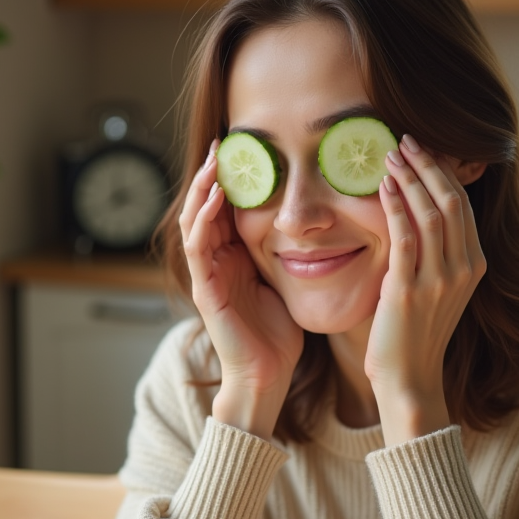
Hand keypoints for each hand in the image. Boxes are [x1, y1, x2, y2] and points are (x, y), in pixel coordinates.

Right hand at [179, 140, 304, 439]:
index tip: (246, 149)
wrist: (268, 375)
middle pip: (205, 207)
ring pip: (195, 220)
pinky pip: (198, 247)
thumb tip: (323, 224)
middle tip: (223, 143)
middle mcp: (216, 262)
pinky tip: (216, 197)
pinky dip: (204, 219)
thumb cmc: (280, 333)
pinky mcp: (205, 289)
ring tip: (214, 160)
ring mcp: (206, 275)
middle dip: (212, 174)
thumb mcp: (288, 280)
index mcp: (234, 258)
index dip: (231, 179)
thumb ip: (292, 253)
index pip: (226, 208)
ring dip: (203, 188)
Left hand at [367, 134, 486, 446]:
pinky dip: (396, 206)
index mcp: (475, 265)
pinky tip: (383, 186)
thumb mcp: (437, 289)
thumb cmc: (416, 335)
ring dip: (410, 178)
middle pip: (452, 201)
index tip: (423, 150)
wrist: (410, 380)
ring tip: (391, 155)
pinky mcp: (411, 290)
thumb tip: (418, 214)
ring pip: (431, 213)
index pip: (463, 205)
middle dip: (428, 165)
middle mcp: (464, 269)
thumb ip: (436, 254)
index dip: (443, 172)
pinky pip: (406, 237)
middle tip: (405, 139)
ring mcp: (440, 280)